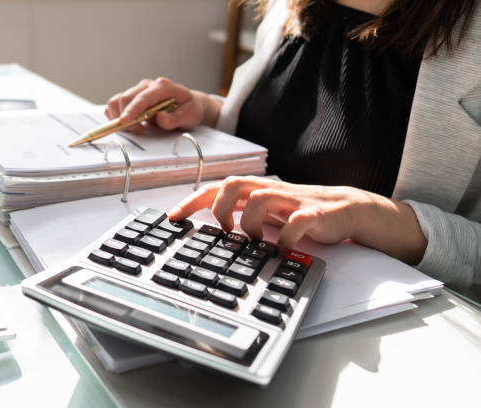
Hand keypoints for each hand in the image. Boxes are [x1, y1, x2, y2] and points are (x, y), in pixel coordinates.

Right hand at [104, 77, 220, 132]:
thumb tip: (160, 117)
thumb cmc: (190, 109)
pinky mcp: (133, 98)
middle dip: (126, 118)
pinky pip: (116, 104)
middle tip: (140, 131)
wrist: (189, 105)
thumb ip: (175, 118)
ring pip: (117, 101)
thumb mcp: (189, 115)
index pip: (142, 98)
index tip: (123, 122)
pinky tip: (131, 122)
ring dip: (120, 117)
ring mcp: (139, 90)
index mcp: (162, 87)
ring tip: (137, 127)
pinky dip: (117, 115)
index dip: (131, 110)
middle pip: (125, 99)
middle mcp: (148, 85)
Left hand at [168, 176, 427, 264]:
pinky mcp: (315, 214)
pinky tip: (284, 249)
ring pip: (261, 199)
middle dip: (220, 207)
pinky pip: (298, 221)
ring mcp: (292, 200)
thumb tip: (210, 225)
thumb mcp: (266, 211)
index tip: (173, 218)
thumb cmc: (300, 211)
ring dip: (251, 223)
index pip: (218, 188)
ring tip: (254, 241)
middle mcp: (271, 191)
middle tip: (224, 230)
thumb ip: (241, 213)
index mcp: (256, 190)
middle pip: (235, 184)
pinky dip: (287, 237)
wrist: (346, 209)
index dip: (193, 200)